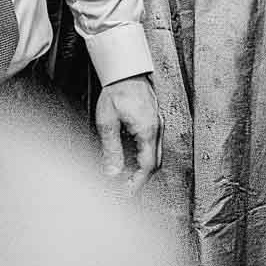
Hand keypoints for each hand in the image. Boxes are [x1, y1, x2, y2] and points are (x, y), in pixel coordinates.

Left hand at [92, 73, 160, 192]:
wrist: (126, 70)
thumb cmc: (116, 91)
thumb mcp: (107, 122)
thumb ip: (111, 150)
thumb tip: (112, 173)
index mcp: (148, 131)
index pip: (148, 166)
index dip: (136, 183)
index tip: (124, 195)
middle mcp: (157, 129)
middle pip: (155, 163)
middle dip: (140, 179)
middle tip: (122, 190)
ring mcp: (158, 124)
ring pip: (155, 155)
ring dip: (141, 169)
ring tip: (123, 177)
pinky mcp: (154, 121)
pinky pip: (152, 145)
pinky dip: (142, 157)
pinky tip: (128, 159)